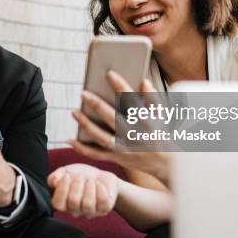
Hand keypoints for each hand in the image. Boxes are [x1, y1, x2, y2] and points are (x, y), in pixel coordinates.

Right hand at [47, 163, 117, 218]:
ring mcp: (90, 212)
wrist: (100, 176)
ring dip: (89, 188)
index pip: (57, 204)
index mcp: (64, 203)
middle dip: (77, 185)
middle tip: (80, 176)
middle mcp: (76, 211)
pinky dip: (101, 190)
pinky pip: (103, 202)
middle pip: (73, 202)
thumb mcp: (66, 172)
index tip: (67, 176)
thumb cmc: (80, 175)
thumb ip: (56, 176)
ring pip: (87, 205)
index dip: (62, 190)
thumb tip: (54, 181)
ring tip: (90, 180)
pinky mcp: (104, 209)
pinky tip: (99, 184)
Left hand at [70, 70, 171, 186]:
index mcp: (145, 121)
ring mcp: (124, 148)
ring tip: (74, 112)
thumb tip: (143, 81)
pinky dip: (83, 149)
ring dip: (86, 125)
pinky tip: (70, 139)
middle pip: (112, 118)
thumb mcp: (162, 114)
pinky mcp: (117, 158)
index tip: (109, 73)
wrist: (167, 164)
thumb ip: (153, 97)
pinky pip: (97, 154)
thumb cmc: (162, 134)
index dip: (119, 85)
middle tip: (83, 93)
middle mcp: (134, 135)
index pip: (131, 99)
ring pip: (101, 137)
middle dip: (97, 105)